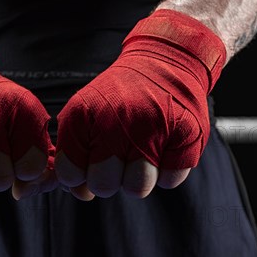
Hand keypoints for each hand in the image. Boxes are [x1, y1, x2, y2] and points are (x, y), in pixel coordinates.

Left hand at [54, 9, 225, 199]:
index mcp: (84, 114)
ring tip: (143, 149)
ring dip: (139, 176)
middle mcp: (115, 120)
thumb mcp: (86, 115)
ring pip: (136, 189)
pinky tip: (165, 143)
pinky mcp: (185, 134)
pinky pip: (169, 180)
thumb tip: (81, 194)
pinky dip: (168, 168)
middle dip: (110, 178)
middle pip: (103, 185)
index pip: (70, 174)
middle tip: (119, 155)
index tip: (91, 157)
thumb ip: (74, 156)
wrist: (165, 62)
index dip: (81, 173)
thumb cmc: (120, 98)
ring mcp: (152, 128)